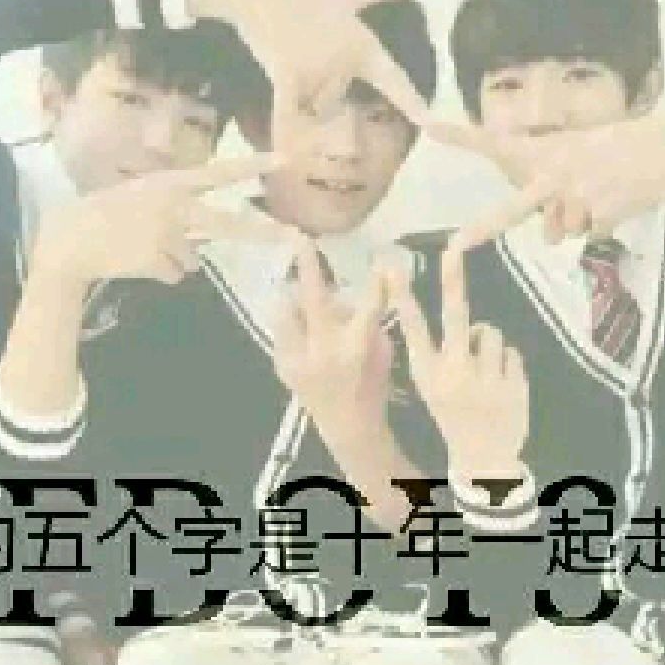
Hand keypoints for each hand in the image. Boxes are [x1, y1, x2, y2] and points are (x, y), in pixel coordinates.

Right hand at [30, 153, 292, 291]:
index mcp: (171, 184)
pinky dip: (160, 272)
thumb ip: (176, 203)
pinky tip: (135, 261)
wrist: (71, 239)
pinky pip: (176, 274)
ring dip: (174, 258)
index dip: (253, 166)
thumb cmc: (107, 214)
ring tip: (140, 247)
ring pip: (193, 258)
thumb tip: (206, 227)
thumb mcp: (142, 194)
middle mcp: (173, 205)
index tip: (284, 160)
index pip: (220, 173)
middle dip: (260, 233)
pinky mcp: (158, 260)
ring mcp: (167, 234)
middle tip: (292, 236)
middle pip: (226, 225)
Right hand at [186, 0, 431, 149]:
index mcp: (364, 46)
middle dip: (320, 94)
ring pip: (312, 109)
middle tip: (304, 58)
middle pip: (336, 104)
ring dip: (300, 101)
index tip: (431, 124)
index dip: (413, 103)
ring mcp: (318, 70)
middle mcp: (346, 62)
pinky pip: (289, 113)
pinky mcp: (288, 75)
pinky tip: (285, 158)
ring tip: (287, 65)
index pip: (394, 80)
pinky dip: (285, 134)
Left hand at [272, 240, 392, 441]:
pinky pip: (282, 330)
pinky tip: (302, 327)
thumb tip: (349, 294)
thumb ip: (366, 320)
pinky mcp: (282, 365)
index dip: (376, 283)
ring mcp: (298, 358)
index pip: (369, 305)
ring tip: (301, 296)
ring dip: (295, 299)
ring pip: (288, 311)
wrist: (347, 428)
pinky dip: (291, 323)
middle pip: (313, 298)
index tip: (380, 261)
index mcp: (356, 347)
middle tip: (298, 237)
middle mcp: (324, 350)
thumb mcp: (382, 352)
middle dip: (306, 265)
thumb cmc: (371, 386)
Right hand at [388, 247, 528, 480]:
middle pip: (456, 316)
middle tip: (452, 248)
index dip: (402, 295)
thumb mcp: (430, 387)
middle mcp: (454, 372)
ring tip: (484, 372)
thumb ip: (436, 353)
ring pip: (492, 334)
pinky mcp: (513, 383)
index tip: (390, 267)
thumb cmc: (452, 416)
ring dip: (489, 346)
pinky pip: (512, 353)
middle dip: (453, 279)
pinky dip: (507, 364)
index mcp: (428, 373)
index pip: (412, 327)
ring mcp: (486, 378)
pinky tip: (500, 386)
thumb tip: (458, 313)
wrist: (483, 459)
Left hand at [431, 115, 664, 248]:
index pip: (495, 143)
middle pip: (514, 209)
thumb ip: (541, 175)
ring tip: (598, 192)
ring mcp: (577, 197)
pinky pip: (587, 234)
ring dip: (574, 219)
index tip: (427, 125)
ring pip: (559, 231)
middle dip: (484, 229)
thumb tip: (538, 220)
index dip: (460, 137)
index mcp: (543, 152)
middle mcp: (555, 175)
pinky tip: (615, 200)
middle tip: (455, 246)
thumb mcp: (571, 149)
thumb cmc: (612, 148)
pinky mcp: (601, 215)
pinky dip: (600, 223)